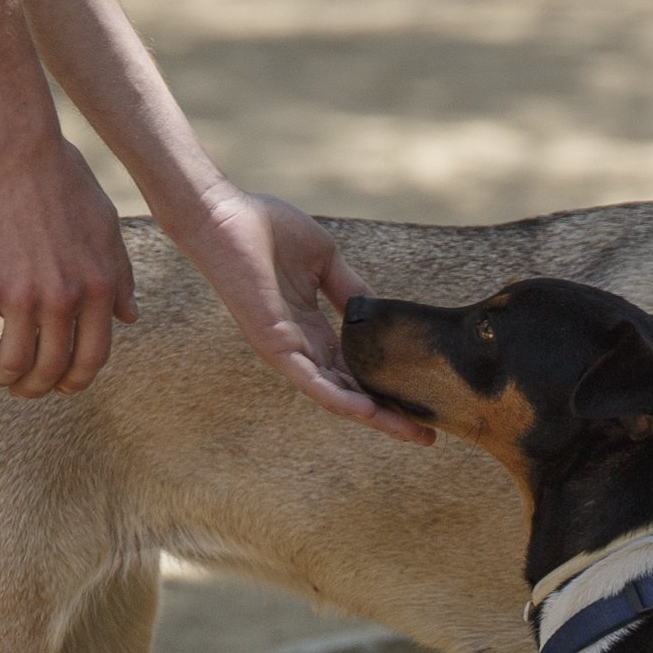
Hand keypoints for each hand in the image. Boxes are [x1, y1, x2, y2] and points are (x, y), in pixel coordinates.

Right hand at [0, 130, 138, 395]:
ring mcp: (23, 296)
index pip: (93, 358)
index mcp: (100, 287)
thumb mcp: (106, 227)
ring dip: (2, 378)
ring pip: (13, 364)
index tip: (61, 385)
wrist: (16, 146)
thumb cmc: (62, 179)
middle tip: (22, 387)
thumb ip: (120, 276)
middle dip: (37, 387)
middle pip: (52, 369)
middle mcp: (66, 299)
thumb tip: (131, 317)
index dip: (76, 380)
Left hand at [175, 186, 432, 441]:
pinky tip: (368, 412)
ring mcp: (287, 349)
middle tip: (426, 437)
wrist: (226, 216)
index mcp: (312, 327)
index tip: (423, 404)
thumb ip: (349, 288)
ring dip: (373, 417)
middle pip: (351, 392)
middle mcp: (301, 346)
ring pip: (335, 395)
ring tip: (409, 433)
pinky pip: (310, 380)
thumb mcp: (324, 261)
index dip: (387, 388)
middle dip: (389, 416)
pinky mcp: (274, 344)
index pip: (355, 369)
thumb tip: (375, 309)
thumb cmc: (266, 230)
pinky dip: (339, 398)